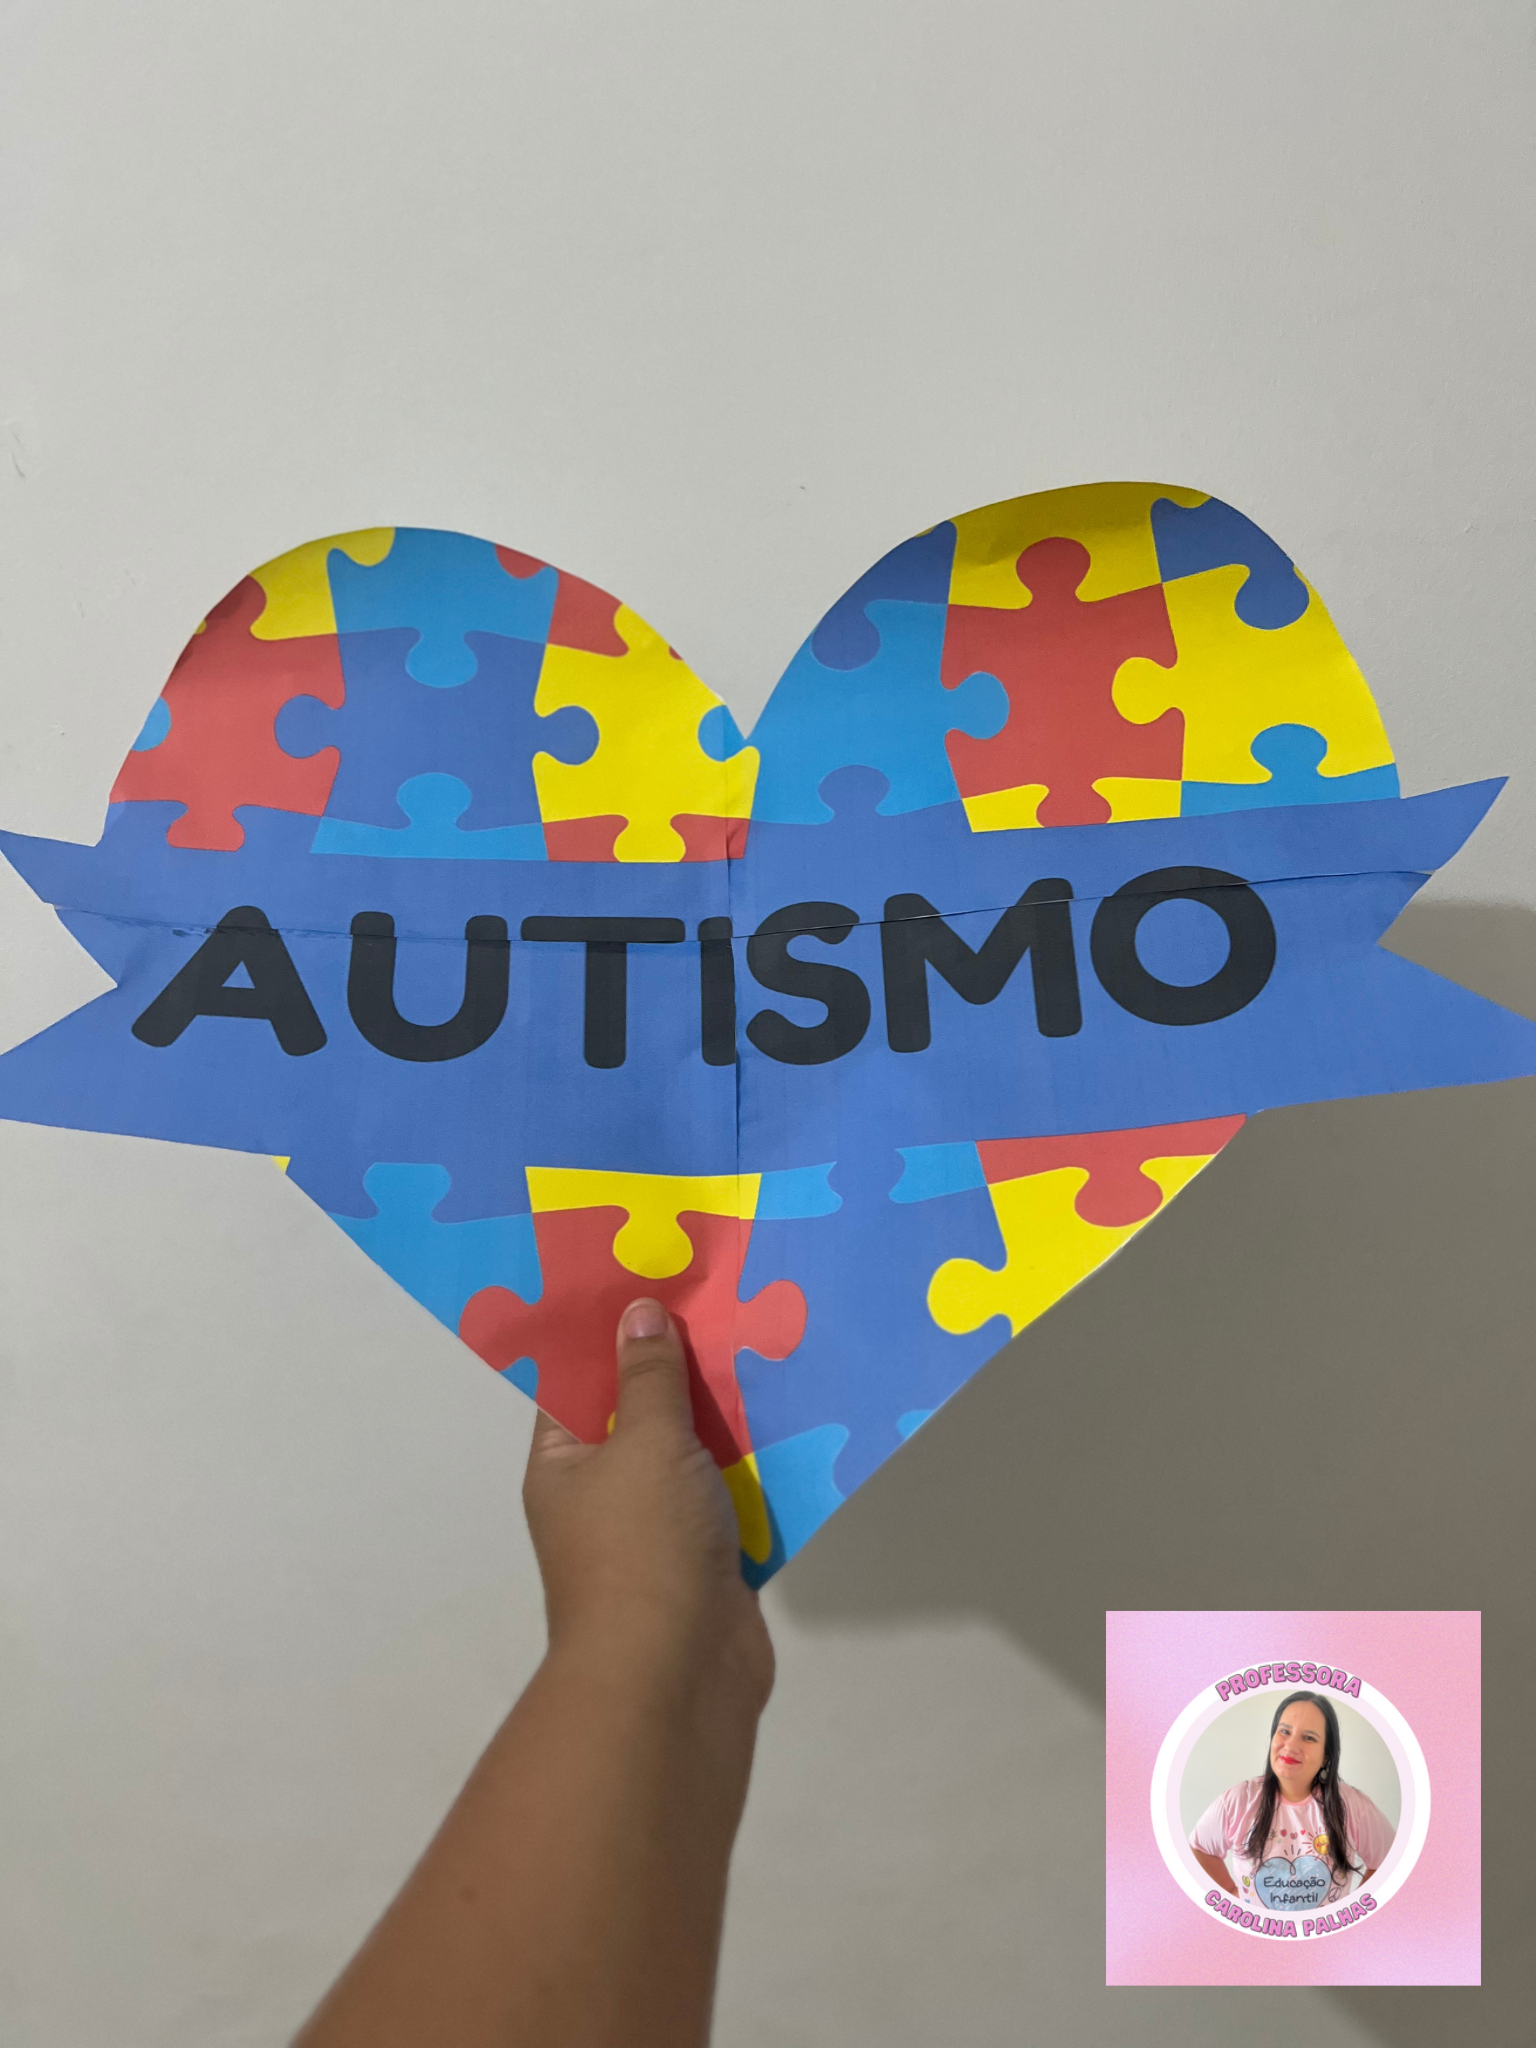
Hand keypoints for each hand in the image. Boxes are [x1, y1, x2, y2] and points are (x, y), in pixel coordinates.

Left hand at [522, 1299, 774, 1721]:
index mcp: (563, 1462)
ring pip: (697, 1452)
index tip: (651, 1273)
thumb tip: (637, 1312)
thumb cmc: (640, 1547)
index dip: (610, 1329)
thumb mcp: (643, 1442)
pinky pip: (737, 1493)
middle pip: (644, 1410)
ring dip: (732, 1411)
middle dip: (685, 1363)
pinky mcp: (712, 1556)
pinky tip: (801, 1413)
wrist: (678, 1676)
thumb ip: (649, 1375)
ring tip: (773, 1334)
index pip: (577, 1379)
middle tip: (729, 1293)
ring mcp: (660, 1527)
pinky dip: (764, 1463)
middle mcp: (605, 1491)